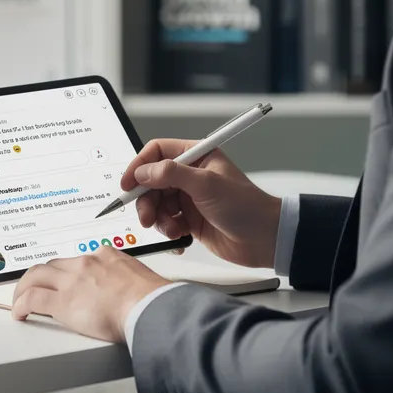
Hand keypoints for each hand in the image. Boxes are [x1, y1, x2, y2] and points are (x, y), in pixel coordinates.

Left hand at [11, 245, 170, 341]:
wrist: (149, 307)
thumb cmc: (152, 299)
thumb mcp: (140, 278)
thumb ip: (127, 279)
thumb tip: (128, 291)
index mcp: (105, 255)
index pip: (76, 260)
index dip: (65, 272)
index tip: (63, 280)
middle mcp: (85, 263)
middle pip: (52, 265)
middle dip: (40, 276)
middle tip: (33, 286)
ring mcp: (71, 281)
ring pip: (36, 277)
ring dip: (24, 287)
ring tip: (20, 299)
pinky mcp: (62, 302)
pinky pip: (32, 299)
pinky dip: (21, 305)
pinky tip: (19, 313)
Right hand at [121, 139, 281, 268]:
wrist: (265, 239)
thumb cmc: (246, 206)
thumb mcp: (206, 184)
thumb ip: (171, 174)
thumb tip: (143, 171)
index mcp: (197, 156)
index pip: (157, 152)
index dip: (139, 166)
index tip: (127, 185)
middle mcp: (190, 175)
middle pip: (151, 181)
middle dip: (146, 200)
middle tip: (147, 217)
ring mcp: (189, 198)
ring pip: (156, 204)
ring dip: (158, 218)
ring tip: (170, 229)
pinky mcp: (190, 220)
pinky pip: (166, 222)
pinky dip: (167, 230)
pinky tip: (179, 237)